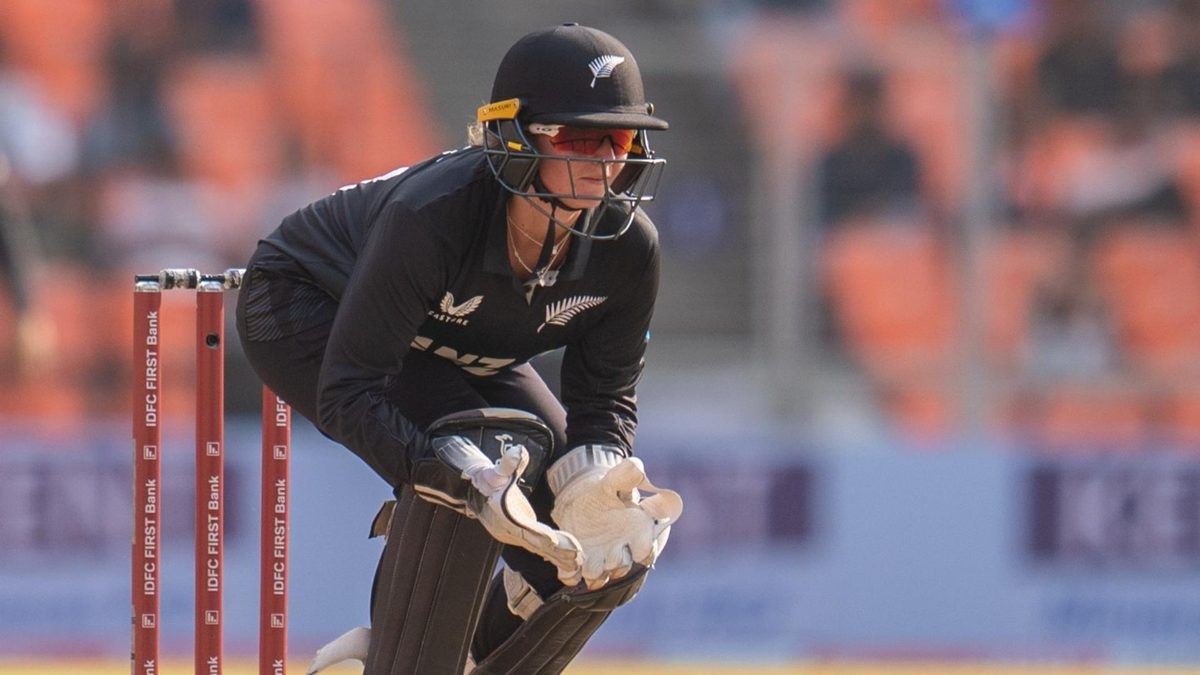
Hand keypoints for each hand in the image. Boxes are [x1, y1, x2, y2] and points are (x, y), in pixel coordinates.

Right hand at [429, 436, 583, 584]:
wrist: (476, 493)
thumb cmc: (488, 480)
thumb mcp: (497, 471)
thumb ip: (508, 463)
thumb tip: (518, 452)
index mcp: (507, 516)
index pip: (524, 527)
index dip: (537, 534)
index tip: (552, 541)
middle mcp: (512, 531)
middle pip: (536, 542)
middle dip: (555, 551)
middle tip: (576, 557)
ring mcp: (517, 536)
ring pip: (539, 550)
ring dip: (558, 558)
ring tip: (578, 566)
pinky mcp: (522, 537)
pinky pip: (539, 550)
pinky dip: (554, 557)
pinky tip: (570, 565)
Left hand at [550, 448, 681, 589]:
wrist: (582, 496)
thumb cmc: (606, 490)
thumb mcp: (616, 479)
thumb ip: (628, 475)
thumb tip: (638, 467)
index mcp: (636, 532)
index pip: (646, 553)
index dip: (641, 553)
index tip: (630, 542)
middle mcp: (619, 550)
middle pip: (619, 567)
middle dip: (613, 561)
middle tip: (607, 548)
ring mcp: (598, 558)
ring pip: (598, 577)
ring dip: (592, 571)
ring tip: (584, 558)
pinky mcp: (578, 561)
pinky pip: (573, 577)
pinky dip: (570, 575)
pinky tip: (567, 565)